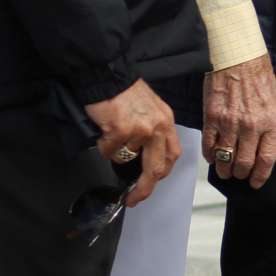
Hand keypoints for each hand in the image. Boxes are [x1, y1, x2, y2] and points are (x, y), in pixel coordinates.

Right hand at [85, 79, 179, 206]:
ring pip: (127, 159)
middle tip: (133, 199)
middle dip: (144, 189)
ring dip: (115, 154)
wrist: (108, 76)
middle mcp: (158, 125)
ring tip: (110, 137)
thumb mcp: (149, 110)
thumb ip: (151, 133)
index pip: (172, 155)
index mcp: (166, 120)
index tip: (148, 188)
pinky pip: (109, 151)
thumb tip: (143, 160)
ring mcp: (141, 128)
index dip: (161, 176)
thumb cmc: (124, 92)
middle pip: (156, 168)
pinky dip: (103, 146)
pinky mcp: (121, 129)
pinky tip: (103, 131)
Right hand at [202, 54, 275, 188]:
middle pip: (244, 163)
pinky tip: (213, 156)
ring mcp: (230, 123)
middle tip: (238, 175)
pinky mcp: (212, 118)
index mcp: (270, 120)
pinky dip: (210, 155)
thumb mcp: (274, 98)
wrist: (237, 55)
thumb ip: (273, 125)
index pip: (267, 158)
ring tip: (225, 170)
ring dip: (224, 169)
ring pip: (225, 159)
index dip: (261, 175)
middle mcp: (251, 125)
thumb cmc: (257, 72)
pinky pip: (209, 146)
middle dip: (241, 174)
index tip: (256, 182)